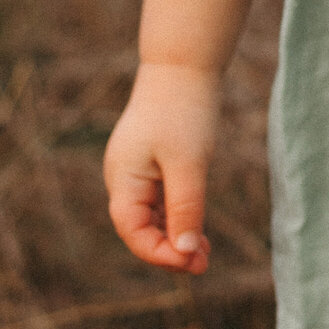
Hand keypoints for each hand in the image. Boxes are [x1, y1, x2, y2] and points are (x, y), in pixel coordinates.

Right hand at [103, 61, 221, 273]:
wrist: (183, 63)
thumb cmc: (183, 111)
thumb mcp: (188, 164)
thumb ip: (185, 209)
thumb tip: (186, 252)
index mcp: (123, 179)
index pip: (134, 232)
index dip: (161, 254)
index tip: (194, 263)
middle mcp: (123, 178)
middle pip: (140, 229)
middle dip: (170, 250)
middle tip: (204, 264)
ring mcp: (136, 170)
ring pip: (152, 217)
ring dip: (176, 235)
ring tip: (205, 253)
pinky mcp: (152, 162)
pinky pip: (160, 200)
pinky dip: (177, 216)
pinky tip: (199, 227)